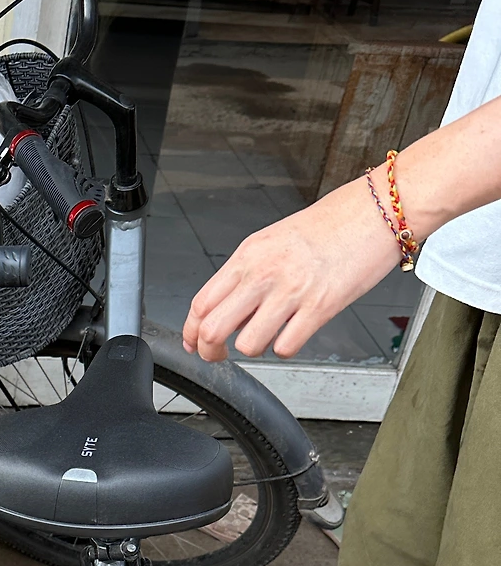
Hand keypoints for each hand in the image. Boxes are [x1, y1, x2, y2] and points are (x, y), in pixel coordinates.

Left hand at [183, 177, 397, 362]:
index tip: (194, 343)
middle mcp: (263, 274)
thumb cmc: (327, 227)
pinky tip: (293, 333)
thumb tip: (222, 308)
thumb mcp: (270, 242)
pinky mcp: (320, 307)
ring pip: (247, 344)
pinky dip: (285, 348)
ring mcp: (291, 291)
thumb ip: (243, 275)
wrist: (374, 211)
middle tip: (220, 354)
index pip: (200, 304)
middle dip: (211, 351)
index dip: (191, 332)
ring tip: (265, 338)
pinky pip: (286, 347)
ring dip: (252, 350)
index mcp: (247, 257)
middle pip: (213, 329)